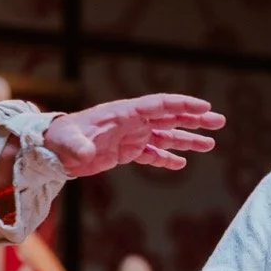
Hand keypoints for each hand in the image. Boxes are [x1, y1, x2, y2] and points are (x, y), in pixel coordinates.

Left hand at [43, 94, 225, 177]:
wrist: (51, 149)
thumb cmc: (59, 140)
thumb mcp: (68, 143)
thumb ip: (79, 146)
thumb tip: (84, 153)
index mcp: (124, 113)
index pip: (159, 105)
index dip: (182, 105)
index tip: (205, 107)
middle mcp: (131, 122)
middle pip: (169, 117)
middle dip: (195, 120)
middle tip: (219, 122)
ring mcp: (130, 136)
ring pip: (165, 136)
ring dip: (187, 139)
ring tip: (210, 144)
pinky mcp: (126, 151)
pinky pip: (152, 154)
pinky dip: (166, 159)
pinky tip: (182, 164)